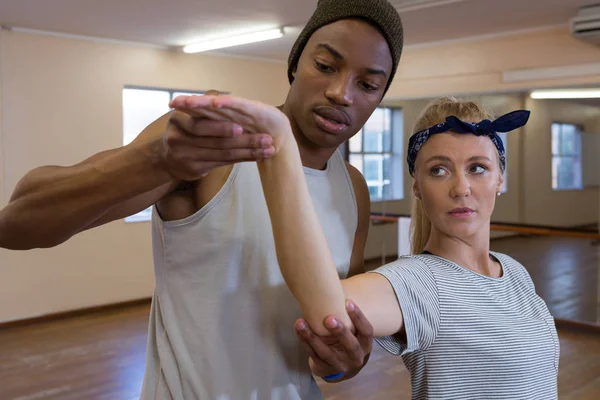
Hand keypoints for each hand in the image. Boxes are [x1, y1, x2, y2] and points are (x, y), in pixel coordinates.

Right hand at [144, 90, 276, 180]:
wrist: (165, 158)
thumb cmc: (185, 131)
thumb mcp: (187, 116)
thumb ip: (204, 110)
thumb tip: (225, 97)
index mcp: (179, 120)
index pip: (202, 124)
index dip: (222, 126)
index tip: (243, 125)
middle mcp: (179, 139)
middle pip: (216, 141)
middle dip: (244, 140)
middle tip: (266, 138)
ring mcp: (186, 157)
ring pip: (223, 154)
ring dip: (249, 151)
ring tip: (269, 149)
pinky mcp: (194, 169)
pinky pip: (223, 163)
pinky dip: (242, 159)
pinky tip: (257, 157)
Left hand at [294, 299, 373, 379]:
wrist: (342, 365)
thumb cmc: (348, 339)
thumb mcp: (354, 331)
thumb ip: (346, 315)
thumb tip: (334, 285)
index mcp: (365, 344)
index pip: (366, 331)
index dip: (358, 317)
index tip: (348, 302)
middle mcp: (355, 356)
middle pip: (350, 345)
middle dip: (340, 332)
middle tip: (329, 318)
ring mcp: (340, 364)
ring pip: (326, 352)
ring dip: (312, 337)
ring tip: (301, 323)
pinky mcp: (325, 368)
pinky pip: (313, 354)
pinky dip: (304, 341)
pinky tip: (298, 329)